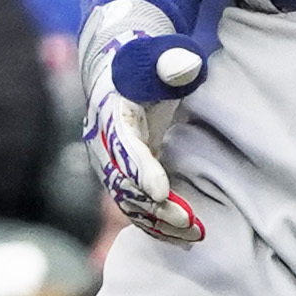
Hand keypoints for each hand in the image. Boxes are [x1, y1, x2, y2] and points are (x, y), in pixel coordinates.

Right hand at [80, 0, 206, 243]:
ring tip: (192, 236)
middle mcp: (103, 142)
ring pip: (127, 201)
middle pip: (123, 181)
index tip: (162, 191)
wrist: (118, 75)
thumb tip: (186, 67)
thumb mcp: (157, 56)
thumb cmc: (145, 65)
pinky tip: (181, 238)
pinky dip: (154, 225)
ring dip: (157, 222)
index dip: (141, 169)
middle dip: (154, 206)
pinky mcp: (120, 176)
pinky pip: (133, 207)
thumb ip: (171, 60)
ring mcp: (109, 163)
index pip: (123, 145)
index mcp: (111, 110)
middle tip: (188, 220)